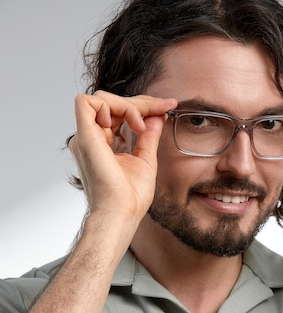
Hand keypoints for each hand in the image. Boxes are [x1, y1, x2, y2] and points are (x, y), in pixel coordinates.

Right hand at [69, 91, 177, 227]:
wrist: (121, 213)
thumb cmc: (130, 198)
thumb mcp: (145, 159)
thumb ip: (148, 136)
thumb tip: (157, 116)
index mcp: (103, 145)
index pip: (119, 113)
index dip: (143, 106)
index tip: (168, 106)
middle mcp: (91, 139)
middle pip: (111, 103)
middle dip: (141, 102)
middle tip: (163, 107)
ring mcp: (85, 138)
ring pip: (101, 99)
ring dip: (128, 104)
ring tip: (142, 125)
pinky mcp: (84, 137)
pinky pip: (88, 103)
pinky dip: (112, 105)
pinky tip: (131, 123)